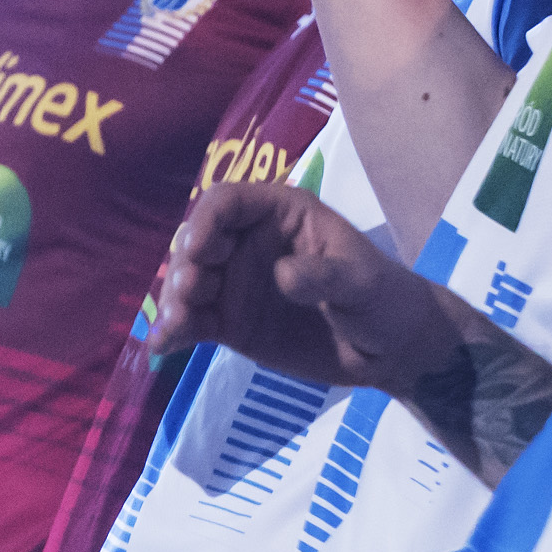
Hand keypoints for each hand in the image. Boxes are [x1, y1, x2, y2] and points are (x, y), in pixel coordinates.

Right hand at [148, 183, 459, 391]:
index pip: (228, 202)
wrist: (390, 349)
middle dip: (185, 263)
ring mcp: (235, 283)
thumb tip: (282, 275)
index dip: (207, 220)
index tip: (199, 248)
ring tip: (174, 325)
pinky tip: (161, 346)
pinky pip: (194, 322)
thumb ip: (324, 275)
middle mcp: (247, 242)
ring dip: (173, 300)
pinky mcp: (230, 322)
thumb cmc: (382, 298)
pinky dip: (174, 332)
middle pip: (198, 240)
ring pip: (189, 282)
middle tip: (187, 291)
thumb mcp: (363, 282)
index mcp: (279, 213)